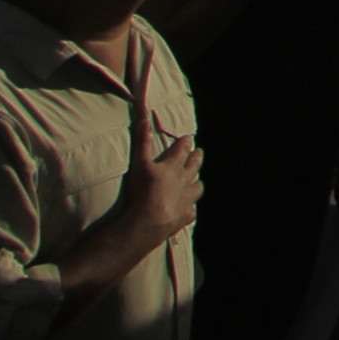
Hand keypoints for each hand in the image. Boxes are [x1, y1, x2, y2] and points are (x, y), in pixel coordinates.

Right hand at [108, 130, 203, 250]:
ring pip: (197, 187)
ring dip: (196, 182)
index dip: (185, 143)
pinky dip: (189, 207)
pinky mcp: (186, 214)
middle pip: (194, 166)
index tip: (189, 138)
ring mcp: (187, 198)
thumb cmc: (143, 190)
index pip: (182, 150)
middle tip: (199, 152)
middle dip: (196, 157)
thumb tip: (145, 120)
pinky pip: (191, 210)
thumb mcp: (139, 163)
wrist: (150, 220)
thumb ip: (142, 142)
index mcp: (173, 166)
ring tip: (196, 180)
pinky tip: (188, 208)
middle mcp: (184, 180)